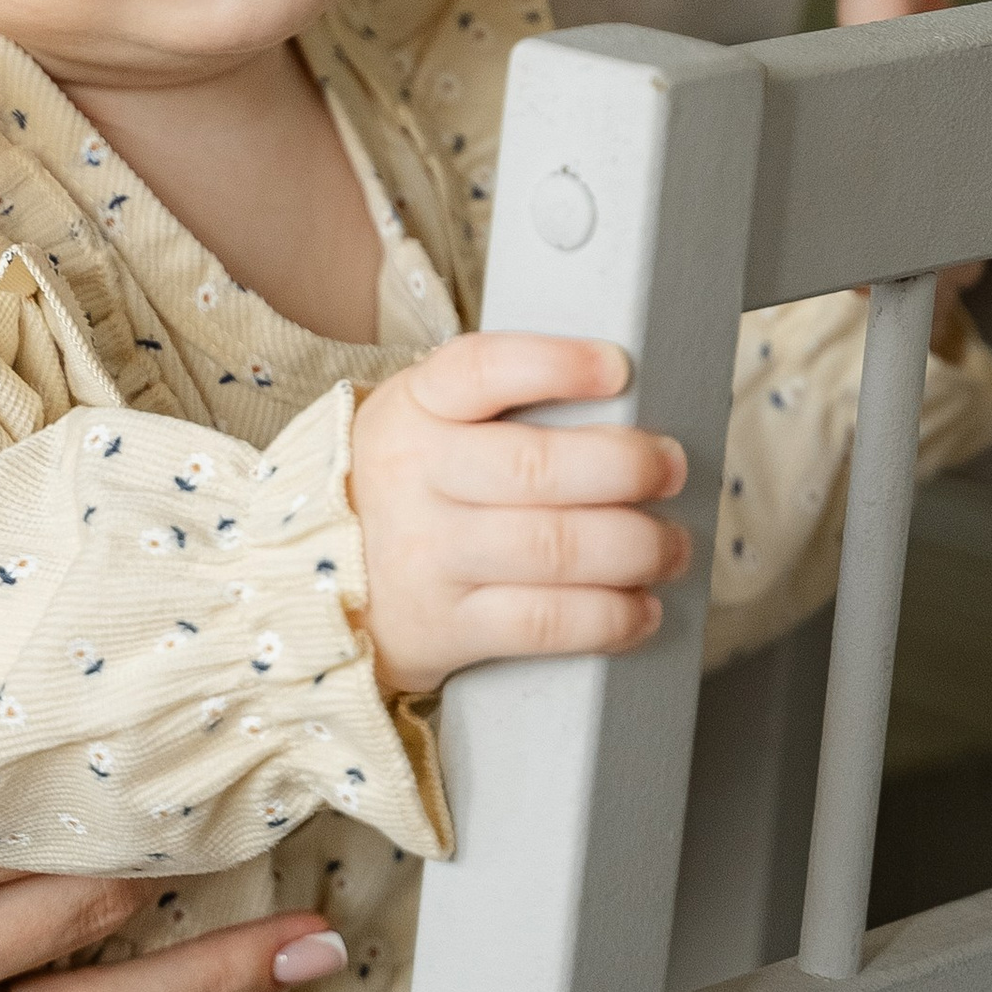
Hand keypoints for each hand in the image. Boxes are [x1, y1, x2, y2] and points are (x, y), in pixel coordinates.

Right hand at [348, 330, 690, 699]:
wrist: (320, 579)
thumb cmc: (411, 486)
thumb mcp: (427, 421)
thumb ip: (502, 405)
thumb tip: (627, 405)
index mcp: (415, 407)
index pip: (482, 369)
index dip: (556, 364)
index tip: (620, 367)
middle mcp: (414, 477)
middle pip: (537, 467)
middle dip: (627, 467)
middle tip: (671, 469)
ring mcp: (427, 556)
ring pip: (553, 548)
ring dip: (636, 547)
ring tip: (672, 546)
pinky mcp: (443, 627)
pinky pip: (543, 623)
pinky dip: (609, 617)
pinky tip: (641, 608)